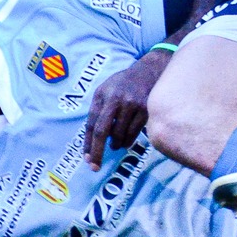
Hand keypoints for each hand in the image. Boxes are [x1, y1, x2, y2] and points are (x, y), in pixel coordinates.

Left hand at [84, 49, 169, 166]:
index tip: (86, 158)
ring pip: (119, 135)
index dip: (87, 143)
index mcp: (102, 94)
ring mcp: (131, 104)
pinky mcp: (145, 110)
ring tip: (115, 145)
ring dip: (115, 145)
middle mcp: (115, 99)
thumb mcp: (107, 89)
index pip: (91, 123)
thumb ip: (99, 109)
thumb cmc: (124, 83)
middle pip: (102, 131)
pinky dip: (127, 141)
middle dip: (97, 152)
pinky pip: (133, 133)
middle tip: (95, 167)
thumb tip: (93, 138)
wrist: (150, 70)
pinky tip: (125, 142)